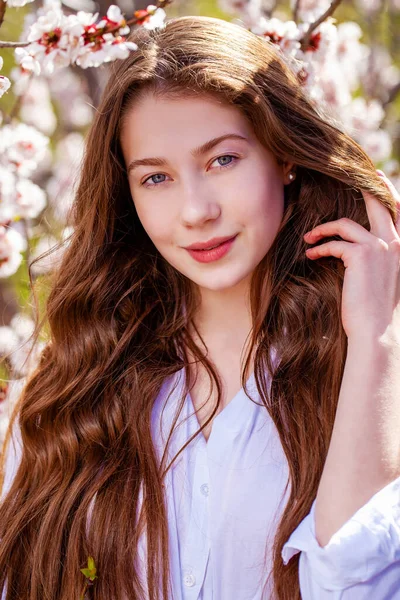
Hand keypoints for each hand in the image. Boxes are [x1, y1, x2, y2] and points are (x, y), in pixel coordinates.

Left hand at [303, 172, 399, 340]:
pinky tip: (311, 253)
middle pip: (380, 203)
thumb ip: (377, 260)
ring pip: (347, 224)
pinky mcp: (360, 255)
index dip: (388, 194)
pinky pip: (334, 243)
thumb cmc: (376, 311)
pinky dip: (320, 247)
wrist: (377, 331)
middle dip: (367, 186)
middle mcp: (394, 244)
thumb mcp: (382, 280)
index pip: (398, 213)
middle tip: (355, 175)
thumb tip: (357, 251)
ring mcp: (378, 247)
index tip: (377, 179)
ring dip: (324, 228)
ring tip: (310, 236)